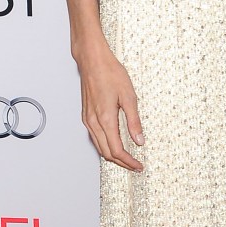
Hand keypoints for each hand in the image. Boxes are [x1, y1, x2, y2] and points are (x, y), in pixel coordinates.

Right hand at [76, 43, 143, 170]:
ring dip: (113, 155)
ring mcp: (87, 120)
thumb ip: (134, 121)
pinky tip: (114, 143)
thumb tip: (139, 140)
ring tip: (127, 157)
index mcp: (105, 119)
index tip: (138, 165)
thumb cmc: (110, 73)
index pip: (117, 150)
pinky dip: (105, 146)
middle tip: (135, 165)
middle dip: (121, 162)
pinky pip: (95, 138)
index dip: (128, 161)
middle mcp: (93, 123)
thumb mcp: (129, 96)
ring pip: (99, 147)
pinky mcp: (86, 116)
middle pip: (106, 153)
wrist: (93, 61)